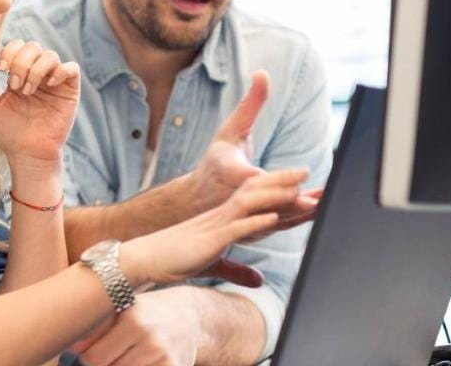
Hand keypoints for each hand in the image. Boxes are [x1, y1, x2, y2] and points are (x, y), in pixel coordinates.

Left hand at [0, 40, 80, 166]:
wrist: (26, 153)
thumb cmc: (9, 132)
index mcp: (20, 74)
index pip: (18, 47)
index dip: (10, 51)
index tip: (1, 68)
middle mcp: (38, 74)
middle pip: (33, 46)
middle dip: (21, 62)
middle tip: (14, 85)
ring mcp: (54, 81)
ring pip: (50, 55)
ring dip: (36, 69)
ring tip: (27, 91)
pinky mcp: (70, 90)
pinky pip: (71, 68)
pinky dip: (59, 71)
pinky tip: (49, 85)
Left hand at [70, 288, 203, 365]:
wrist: (189, 317)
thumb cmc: (146, 312)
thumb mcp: (121, 308)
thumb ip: (95, 326)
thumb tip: (73, 346)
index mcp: (132, 318)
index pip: (92, 357)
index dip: (89, 356)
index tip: (95, 350)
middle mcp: (150, 337)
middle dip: (105, 364)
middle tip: (114, 353)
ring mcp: (163, 356)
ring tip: (129, 355)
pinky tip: (141, 361)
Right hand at [121, 168, 307, 288]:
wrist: (143, 258)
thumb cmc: (174, 260)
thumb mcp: (212, 264)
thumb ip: (238, 271)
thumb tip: (260, 281)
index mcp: (222, 218)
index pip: (254, 197)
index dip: (276, 187)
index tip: (300, 181)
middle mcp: (220, 215)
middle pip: (255, 191)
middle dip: (282, 180)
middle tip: (307, 169)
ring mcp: (215, 226)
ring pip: (249, 204)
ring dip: (275, 196)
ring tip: (299, 188)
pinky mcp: (210, 241)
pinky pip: (235, 228)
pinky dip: (255, 221)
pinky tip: (272, 217)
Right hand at [182, 70, 319, 231]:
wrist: (196, 199)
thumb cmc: (216, 161)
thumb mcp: (230, 129)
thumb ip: (251, 104)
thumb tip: (263, 73)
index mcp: (232, 174)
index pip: (259, 178)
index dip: (281, 178)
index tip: (303, 172)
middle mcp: (239, 199)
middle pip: (273, 202)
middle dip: (299, 200)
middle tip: (323, 196)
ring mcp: (248, 217)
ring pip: (280, 218)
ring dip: (305, 214)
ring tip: (328, 205)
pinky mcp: (256, 229)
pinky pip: (281, 225)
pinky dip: (300, 221)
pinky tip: (320, 213)